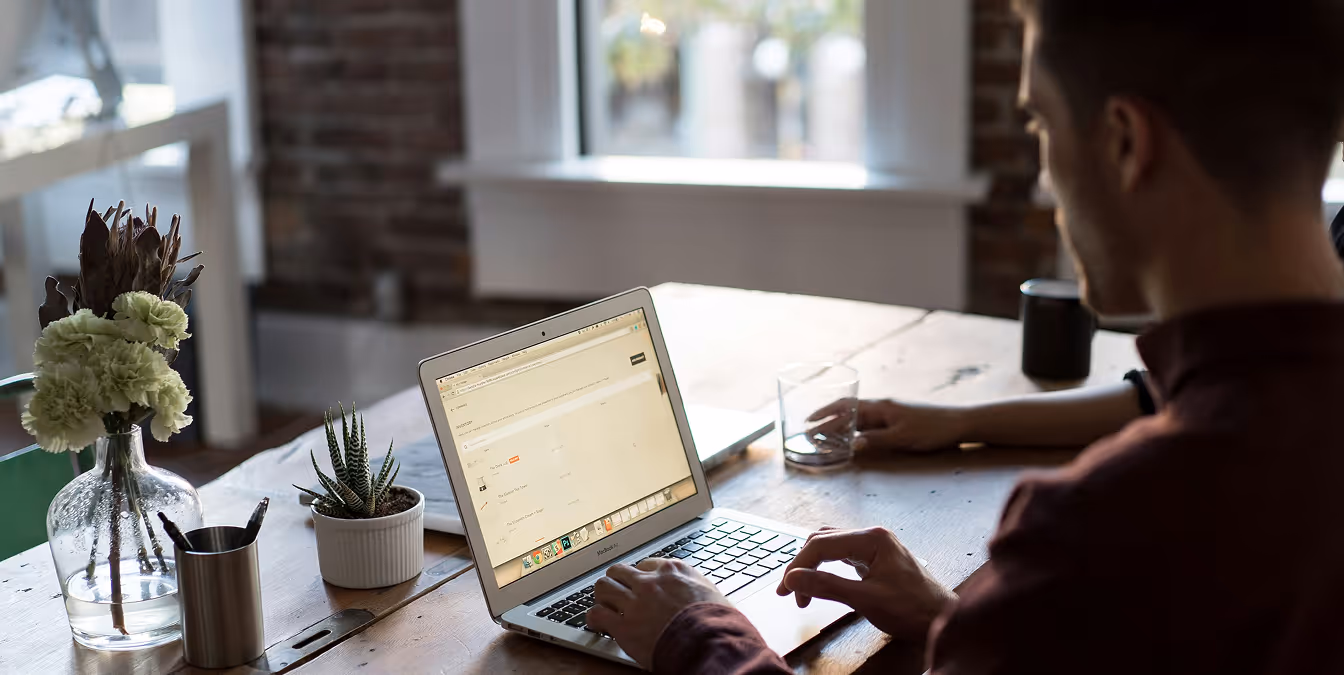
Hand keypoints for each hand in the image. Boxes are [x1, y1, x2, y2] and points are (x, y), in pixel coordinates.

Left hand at [587, 558, 731, 667]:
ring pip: (603, 587)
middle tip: (617, 592)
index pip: (647, 564)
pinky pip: (596, 614)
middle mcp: (650, 582)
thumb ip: (697, 589)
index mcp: (673, 571)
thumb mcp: (713, 594)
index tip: (641, 584)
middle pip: (620, 571)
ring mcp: (635, 602)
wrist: (711, 642)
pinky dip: (594, 619)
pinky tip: (596, 624)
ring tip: (604, 605)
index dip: (642, 576)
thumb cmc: (719, 622)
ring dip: (602, 596)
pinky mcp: (623, 625)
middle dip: (617, 581)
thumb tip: (699, 596)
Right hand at [777, 527, 954, 639]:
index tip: (786, 589)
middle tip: (789, 592)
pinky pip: (842, 555)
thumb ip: (827, 586)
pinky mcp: (876, 558)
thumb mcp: (866, 600)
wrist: (942, 620)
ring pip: (831, 547)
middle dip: (802, 565)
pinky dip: (826, 568)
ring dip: (813, 566)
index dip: (798, 566)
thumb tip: (794, 578)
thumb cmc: (914, 609)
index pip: (821, 544)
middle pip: (823, 541)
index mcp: (872, 539)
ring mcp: (875, 546)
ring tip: (801, 590)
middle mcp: (872, 536)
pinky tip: (821, 582)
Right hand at [808, 399, 967, 452]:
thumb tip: (852, 444)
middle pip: (848, 410)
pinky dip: (855, 428)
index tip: (808, 422)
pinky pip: (869, 422)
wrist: (959, 423)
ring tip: (825, 434)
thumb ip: (876, 440)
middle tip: (810, 429)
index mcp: (880, 407)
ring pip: (858, 417)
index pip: (846, 408)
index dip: (825, 414)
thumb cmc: (932, 429)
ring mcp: (890, 412)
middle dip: (827, 418)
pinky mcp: (897, 419)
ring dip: (840, 424)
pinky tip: (852, 436)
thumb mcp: (902, 438)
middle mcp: (882, 406)